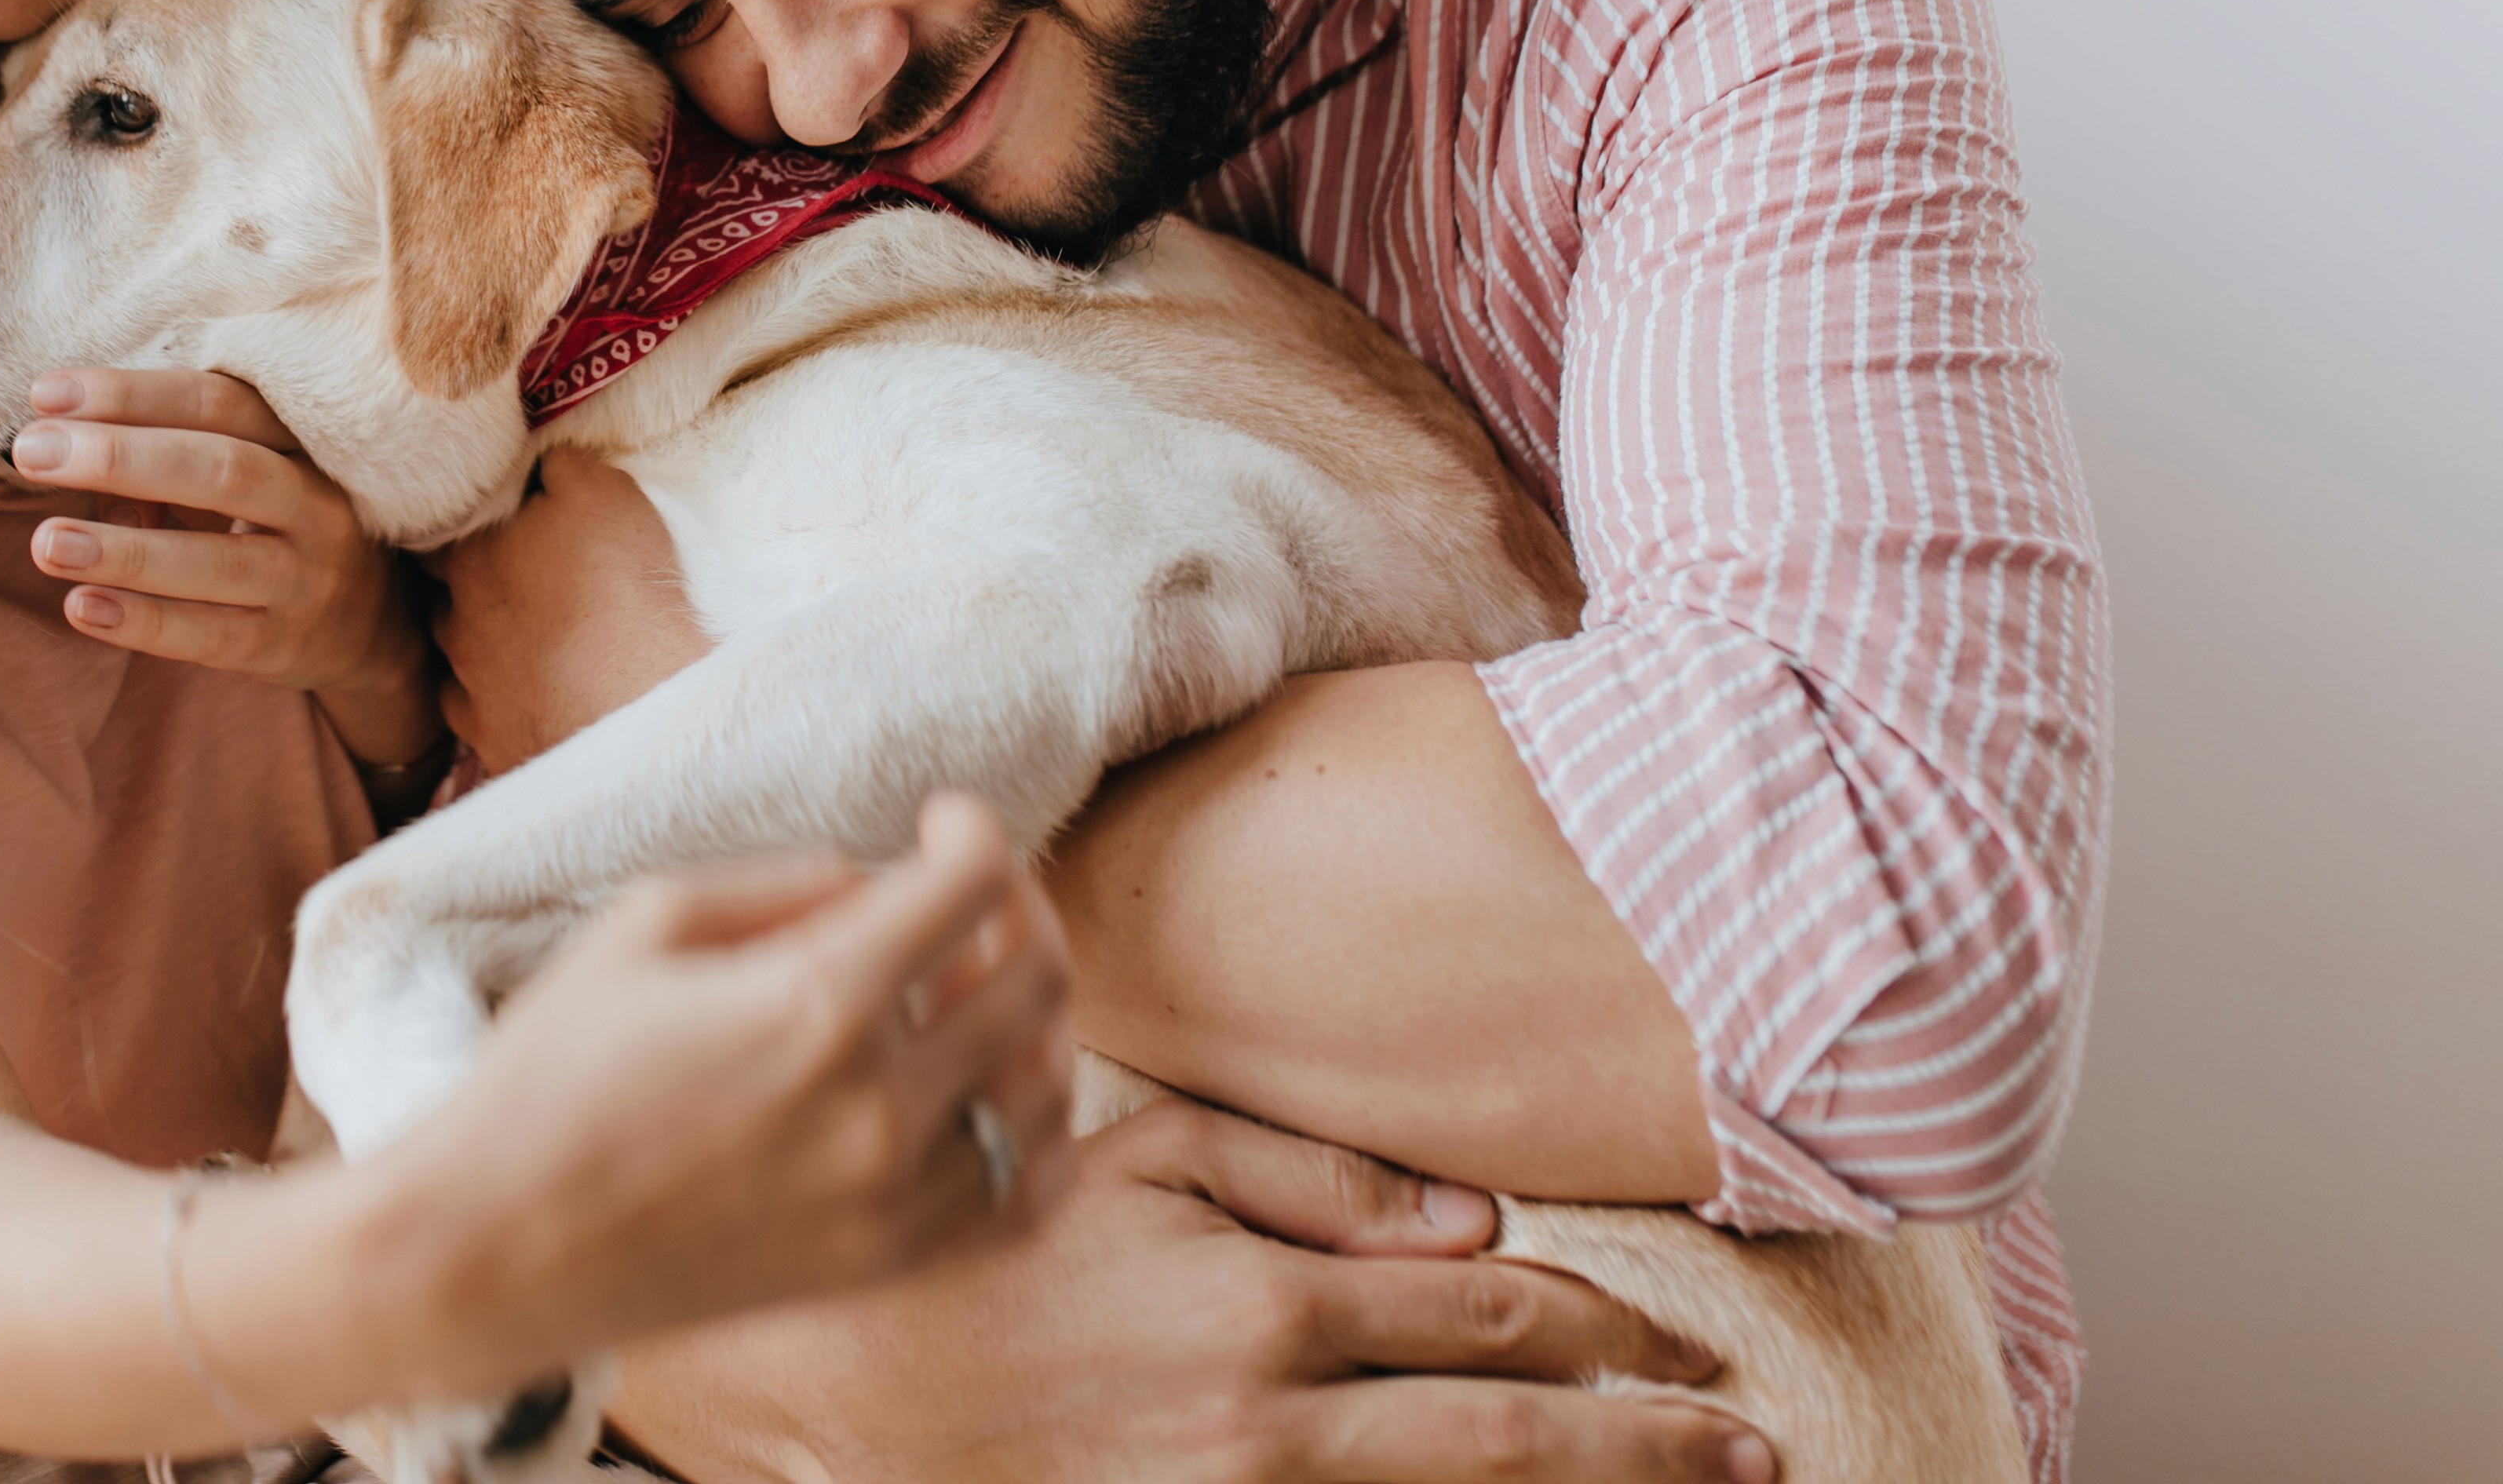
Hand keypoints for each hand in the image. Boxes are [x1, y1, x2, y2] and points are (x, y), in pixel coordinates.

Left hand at [12, 367, 437, 763]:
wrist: (368, 625)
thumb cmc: (274, 522)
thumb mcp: (246, 471)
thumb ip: (166, 457)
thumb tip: (65, 449)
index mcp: (304, 440)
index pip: (219, 402)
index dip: (132, 394)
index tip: (46, 393)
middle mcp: (317, 503)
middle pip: (220, 469)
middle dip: (119, 457)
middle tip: (30, 452)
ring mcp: (306, 579)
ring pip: (216, 561)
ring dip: (124, 550)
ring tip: (45, 542)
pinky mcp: (284, 645)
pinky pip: (211, 635)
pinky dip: (144, 622)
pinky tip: (81, 607)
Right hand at [394, 797, 1078, 1401]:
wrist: (492, 1251)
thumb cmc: (549, 1074)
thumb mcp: (645, 922)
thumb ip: (783, 884)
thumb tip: (877, 886)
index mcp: (817, 1003)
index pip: (975, 883)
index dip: (972, 828)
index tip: (938, 821)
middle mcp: (882, 1107)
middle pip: (1039, 976)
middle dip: (1016, 906)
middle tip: (961, 893)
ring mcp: (897, 1201)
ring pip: (1050, 1087)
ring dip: (1031, 1017)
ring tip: (967, 990)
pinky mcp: (889, 1266)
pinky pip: (1025, 1197)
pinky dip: (1033, 1133)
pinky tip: (986, 1093)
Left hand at [432, 446, 709, 769]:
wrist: (635, 699)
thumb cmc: (616, 585)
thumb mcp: (599, 491)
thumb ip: (559, 465)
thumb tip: (541, 459)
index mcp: (469, 559)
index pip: (442, 532)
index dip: (468, 526)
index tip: (491, 525)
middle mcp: (455, 625)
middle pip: (445, 597)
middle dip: (470, 588)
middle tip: (513, 581)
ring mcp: (471, 690)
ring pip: (458, 660)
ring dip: (479, 646)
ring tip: (520, 640)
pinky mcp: (496, 742)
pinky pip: (480, 718)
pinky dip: (496, 704)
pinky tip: (521, 698)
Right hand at [615, 1097, 1772, 1483]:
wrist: (852, 1382)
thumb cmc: (1006, 1246)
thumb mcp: (1144, 1158)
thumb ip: (1310, 1173)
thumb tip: (1475, 1223)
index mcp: (1265, 1306)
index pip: (1496, 1322)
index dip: (1618, 1340)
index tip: (1698, 1360)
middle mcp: (1270, 1426)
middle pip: (1514, 1444)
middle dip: (1653, 1455)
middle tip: (1760, 1458)